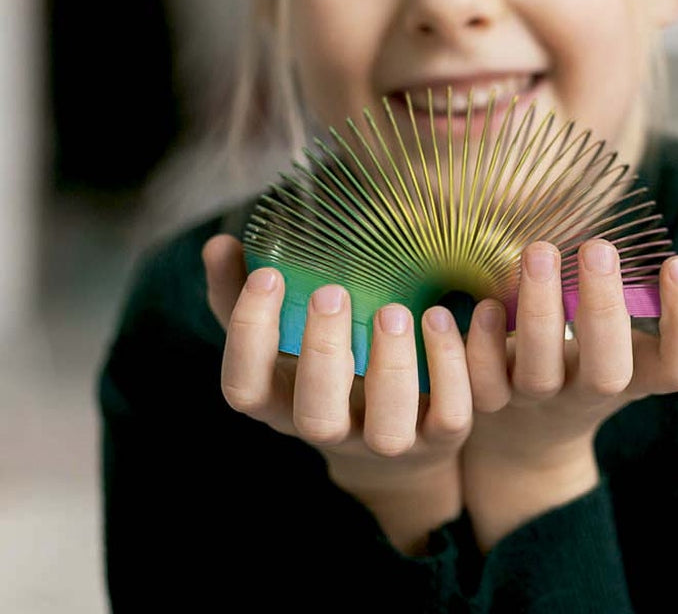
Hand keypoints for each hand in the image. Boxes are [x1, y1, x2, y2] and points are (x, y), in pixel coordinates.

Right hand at [202, 234, 472, 553]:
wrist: (397, 431)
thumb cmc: (327, 362)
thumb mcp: (282, 332)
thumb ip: (245, 292)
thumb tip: (219, 244)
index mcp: (283, 402)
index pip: (245, 388)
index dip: (249, 336)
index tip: (269, 275)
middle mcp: (332, 431)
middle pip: (316, 415)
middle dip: (322, 354)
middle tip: (333, 293)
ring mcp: (388, 441)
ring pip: (387, 427)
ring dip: (392, 368)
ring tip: (395, 309)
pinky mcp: (440, 436)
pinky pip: (450, 415)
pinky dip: (451, 368)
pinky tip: (444, 316)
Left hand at [460, 240, 677, 549]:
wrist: (527, 437)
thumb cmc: (593, 362)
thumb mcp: (638, 345)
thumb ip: (673, 312)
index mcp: (637, 375)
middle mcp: (590, 392)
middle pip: (608, 371)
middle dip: (604, 307)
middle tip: (599, 245)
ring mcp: (537, 401)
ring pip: (540, 371)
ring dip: (538, 309)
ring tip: (539, 249)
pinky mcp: (488, 403)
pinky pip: (482, 382)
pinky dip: (484, 343)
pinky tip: (488, 304)